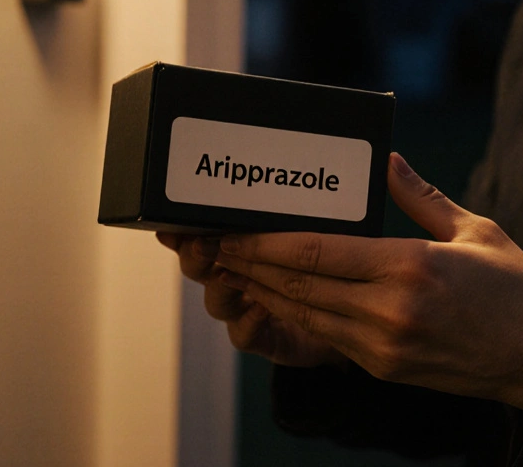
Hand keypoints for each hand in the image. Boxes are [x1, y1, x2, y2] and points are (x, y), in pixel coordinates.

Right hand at [155, 231, 347, 368]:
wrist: (349, 319)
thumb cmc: (329, 270)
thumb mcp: (309, 236)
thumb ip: (289, 217)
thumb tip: (283, 181)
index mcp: (244, 252)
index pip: (205, 236)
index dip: (185, 231)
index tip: (173, 221)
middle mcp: (239, 283)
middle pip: (199, 270)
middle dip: (195, 255)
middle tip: (200, 244)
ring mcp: (248, 314)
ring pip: (217, 303)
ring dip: (220, 286)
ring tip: (228, 272)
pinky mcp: (266, 341)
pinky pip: (243, 335)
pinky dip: (248, 321)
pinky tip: (260, 307)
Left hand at [212, 152, 522, 412]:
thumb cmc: (516, 288)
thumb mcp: (474, 229)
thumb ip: (419, 196)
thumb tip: (386, 158)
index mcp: (409, 268)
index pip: (316, 252)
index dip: (264, 243)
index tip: (232, 229)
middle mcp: (389, 311)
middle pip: (298, 284)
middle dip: (249, 265)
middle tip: (212, 246)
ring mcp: (383, 345)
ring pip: (304, 315)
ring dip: (262, 292)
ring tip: (230, 270)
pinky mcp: (385, 367)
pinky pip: (325, 337)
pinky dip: (293, 316)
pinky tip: (273, 298)